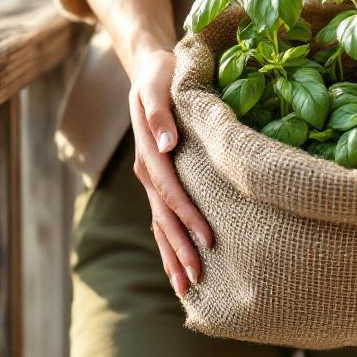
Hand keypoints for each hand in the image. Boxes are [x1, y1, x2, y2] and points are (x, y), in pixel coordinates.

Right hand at [127, 47, 212, 294]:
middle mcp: (148, 170)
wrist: (149, 69)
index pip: (170, 191)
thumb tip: (166, 143)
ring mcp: (151, 180)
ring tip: (188, 288)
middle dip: (180, 250)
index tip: (208, 240)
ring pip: (160, 225)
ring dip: (172, 256)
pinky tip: (179, 267)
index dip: (188, 216)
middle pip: (163, 218)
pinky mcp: (158, 182)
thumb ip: (159, 111)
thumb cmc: (162, 74)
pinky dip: (169, 244)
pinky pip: (161, 219)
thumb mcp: (158, 82)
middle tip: (197, 281)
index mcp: (151, 151)